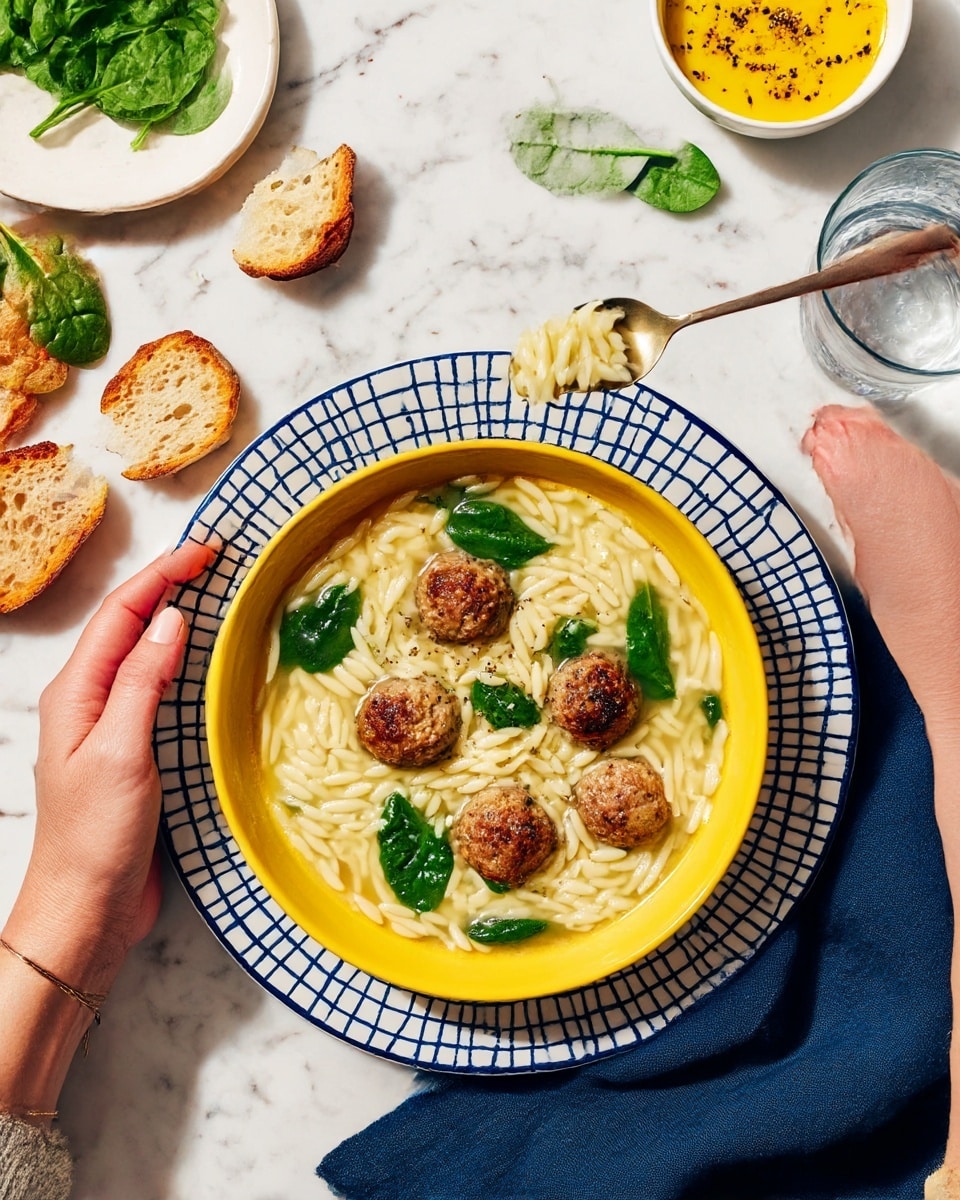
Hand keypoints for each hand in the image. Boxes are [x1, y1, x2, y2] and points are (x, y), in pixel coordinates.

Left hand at [5, 539, 214, 991]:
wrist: (86, 909)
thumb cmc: (95, 837)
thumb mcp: (120, 753)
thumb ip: (142, 684)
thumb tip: (170, 620)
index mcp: (77, 694)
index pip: (121, 613)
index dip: (162, 574)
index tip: (207, 551)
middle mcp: (90, 702)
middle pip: (129, 625)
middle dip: (168, 584)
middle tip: (215, 560)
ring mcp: (111, 727)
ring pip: (143, 655)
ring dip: (175, 619)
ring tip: (214, 595)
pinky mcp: (134, 753)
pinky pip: (157, 690)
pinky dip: (183, 663)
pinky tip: (206, 664)